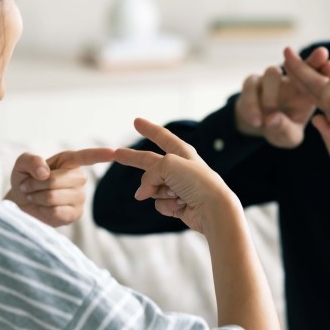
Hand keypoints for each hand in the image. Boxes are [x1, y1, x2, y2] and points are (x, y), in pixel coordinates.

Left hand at [6, 148, 114, 226]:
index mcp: (70, 161)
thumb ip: (31, 161)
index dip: (100, 154)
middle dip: (35, 184)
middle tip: (28, 186)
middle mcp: (79, 178)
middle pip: (56, 180)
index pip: (87, 157)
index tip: (114, 152)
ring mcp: (80, 197)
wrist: (21, 202)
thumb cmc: (25, 179)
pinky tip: (42, 208)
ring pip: (53, 197)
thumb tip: (44, 172)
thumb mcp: (22, 164)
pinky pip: (56, 212)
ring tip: (34, 196)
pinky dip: (42, 210)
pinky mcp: (75, 214)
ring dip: (36, 197)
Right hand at [114, 118, 240, 234]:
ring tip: (177, 194)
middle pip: (149, 162)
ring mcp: (177, 187)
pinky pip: (159, 203)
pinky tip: (180, 206)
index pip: (162, 136)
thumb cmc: (196, 182)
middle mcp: (179, 168)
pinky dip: (166, 205)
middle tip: (117, 154)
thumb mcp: (168, 164)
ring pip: (152, 187)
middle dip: (133, 159)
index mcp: (182, 153)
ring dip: (159, 192)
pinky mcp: (177, 204)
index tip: (136, 121)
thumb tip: (141, 193)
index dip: (148, 128)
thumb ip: (149, 174)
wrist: (213, 208)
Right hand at [235, 46, 329, 147]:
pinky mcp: (251, 84)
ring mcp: (269, 79)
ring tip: (269, 117)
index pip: (317, 78)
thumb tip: (272, 119)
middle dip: (312, 60)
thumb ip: (284, 130)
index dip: (324, 71)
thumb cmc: (279, 130)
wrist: (256, 126)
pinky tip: (256, 120)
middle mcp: (289, 81)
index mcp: (305, 93)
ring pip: (272, 73)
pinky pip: (250, 88)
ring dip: (272, 94)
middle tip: (323, 54)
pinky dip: (252, 105)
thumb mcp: (287, 137)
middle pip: (301, 65)